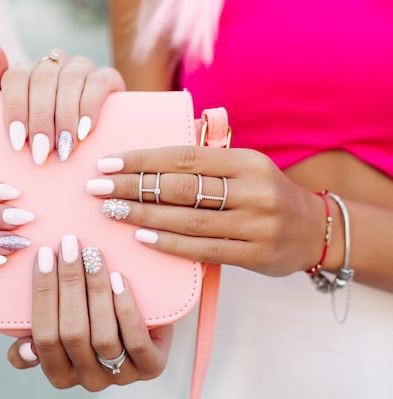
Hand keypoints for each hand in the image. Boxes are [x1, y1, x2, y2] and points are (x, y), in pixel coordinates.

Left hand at [0, 41, 125, 163]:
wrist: (87, 141)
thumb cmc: (39, 132)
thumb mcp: (12, 116)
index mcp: (27, 70)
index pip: (16, 76)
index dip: (15, 108)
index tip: (17, 142)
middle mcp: (53, 63)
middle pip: (43, 78)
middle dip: (40, 119)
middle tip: (41, 152)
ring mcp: (81, 67)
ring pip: (70, 79)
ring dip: (65, 117)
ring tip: (64, 148)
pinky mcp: (108, 77)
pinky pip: (98, 83)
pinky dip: (89, 107)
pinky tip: (85, 132)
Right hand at [7, 235, 171, 390]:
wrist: (147, 320)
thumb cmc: (95, 318)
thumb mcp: (63, 324)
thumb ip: (36, 331)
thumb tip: (24, 345)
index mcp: (59, 373)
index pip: (43, 337)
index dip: (42, 295)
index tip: (44, 256)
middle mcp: (87, 379)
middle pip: (72, 333)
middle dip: (69, 284)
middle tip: (70, 246)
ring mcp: (120, 375)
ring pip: (102, 337)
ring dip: (96, 291)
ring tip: (93, 256)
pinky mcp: (150, 367)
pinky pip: (136, 341)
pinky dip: (125, 309)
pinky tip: (119, 280)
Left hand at [85, 146, 325, 276]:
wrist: (314, 230)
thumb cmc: (264, 193)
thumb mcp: (244, 167)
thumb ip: (206, 160)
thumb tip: (149, 155)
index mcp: (246, 161)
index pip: (184, 156)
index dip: (142, 160)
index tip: (108, 163)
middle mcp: (252, 190)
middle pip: (181, 188)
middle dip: (133, 187)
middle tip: (97, 188)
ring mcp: (255, 224)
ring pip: (188, 220)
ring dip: (143, 215)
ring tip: (110, 211)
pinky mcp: (255, 254)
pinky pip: (203, 250)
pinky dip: (169, 243)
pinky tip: (141, 237)